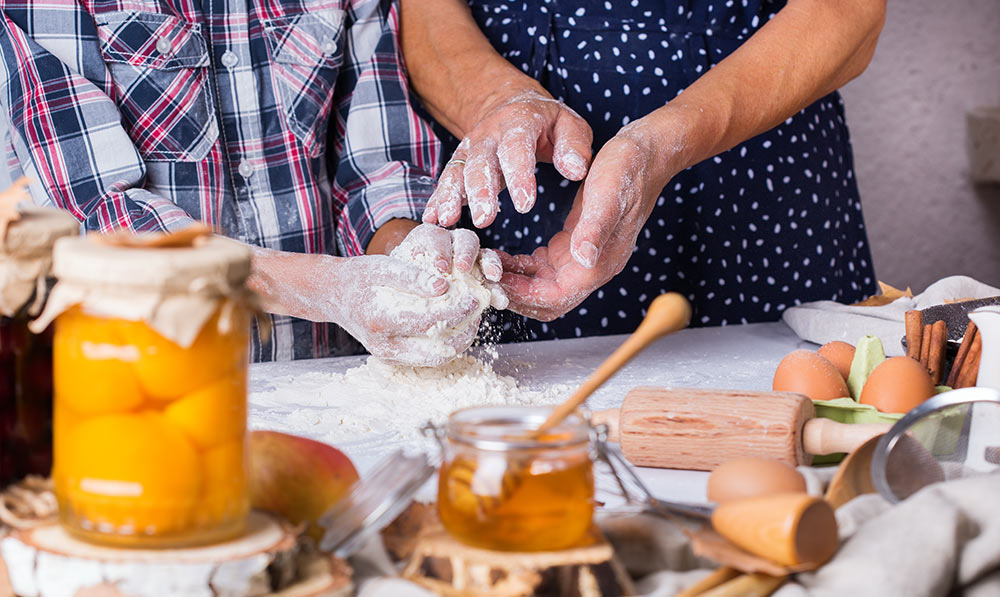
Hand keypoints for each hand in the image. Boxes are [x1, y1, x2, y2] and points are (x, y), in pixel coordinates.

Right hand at [247, 246, 482, 365]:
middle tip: (479, 312)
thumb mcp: (383, 267)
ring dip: (459, 341)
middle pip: (437, 350)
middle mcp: (384, 345)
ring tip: (473, 319)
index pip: (430, 322)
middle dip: (465, 332)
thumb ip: (412, 277)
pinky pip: (426, 357)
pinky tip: (456, 326)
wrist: (333, 294)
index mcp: (380, 320)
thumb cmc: (359, 276)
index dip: (457, 311)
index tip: (475, 298)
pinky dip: (445, 344)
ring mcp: (388, 355)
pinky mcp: (393, 357)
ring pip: (435, 359)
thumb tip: (444, 287)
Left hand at [391, 223, 507, 310]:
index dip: (439, 250)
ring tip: (492, 277)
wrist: (409, 297)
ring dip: (490, 264)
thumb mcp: (397, 279)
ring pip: (484, 255)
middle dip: (466, 253)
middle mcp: (452, 244)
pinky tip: (501, 301)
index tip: (440, 268)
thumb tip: (410, 282)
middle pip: (465, 239)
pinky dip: (497, 289)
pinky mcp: (482, 279)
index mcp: (427, 239)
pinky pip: (493, 281)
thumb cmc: (401, 287)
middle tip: (463, 268)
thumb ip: (404, 277)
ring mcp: (471, 260)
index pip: (434, 236)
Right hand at [423, 90, 593, 227]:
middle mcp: (489, 134)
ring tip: (448, 221)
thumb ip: (574, 146)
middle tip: (485, 220)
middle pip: (481, 162)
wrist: (511, 106)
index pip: (517, 147)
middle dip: (481, 192)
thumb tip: (576, 170)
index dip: (520, 175)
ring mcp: (471, 148)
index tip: (526, 205)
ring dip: (451, 196)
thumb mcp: (570, 125)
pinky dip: (437, 199)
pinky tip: (431, 220)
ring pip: (458, 172)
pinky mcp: (460, 162)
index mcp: (519, 121)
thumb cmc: (548, 124)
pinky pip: (447, 180)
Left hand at [499, 119, 673, 319]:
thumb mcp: (607, 196)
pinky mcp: (574, 245)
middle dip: (514, 295)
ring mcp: (582, 258)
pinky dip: (520, 267)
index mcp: (598, 263)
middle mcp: (591, 267)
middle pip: (547, 301)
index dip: (523, 295)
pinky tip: (502, 256)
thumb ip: (594, 230)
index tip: (494, 283)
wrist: (646, 154)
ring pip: (541, 286)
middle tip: (482, 279)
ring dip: (514, 282)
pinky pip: (541, 268)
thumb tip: (584, 260)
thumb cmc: (627, 171)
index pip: (555, 297)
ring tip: (485, 268)